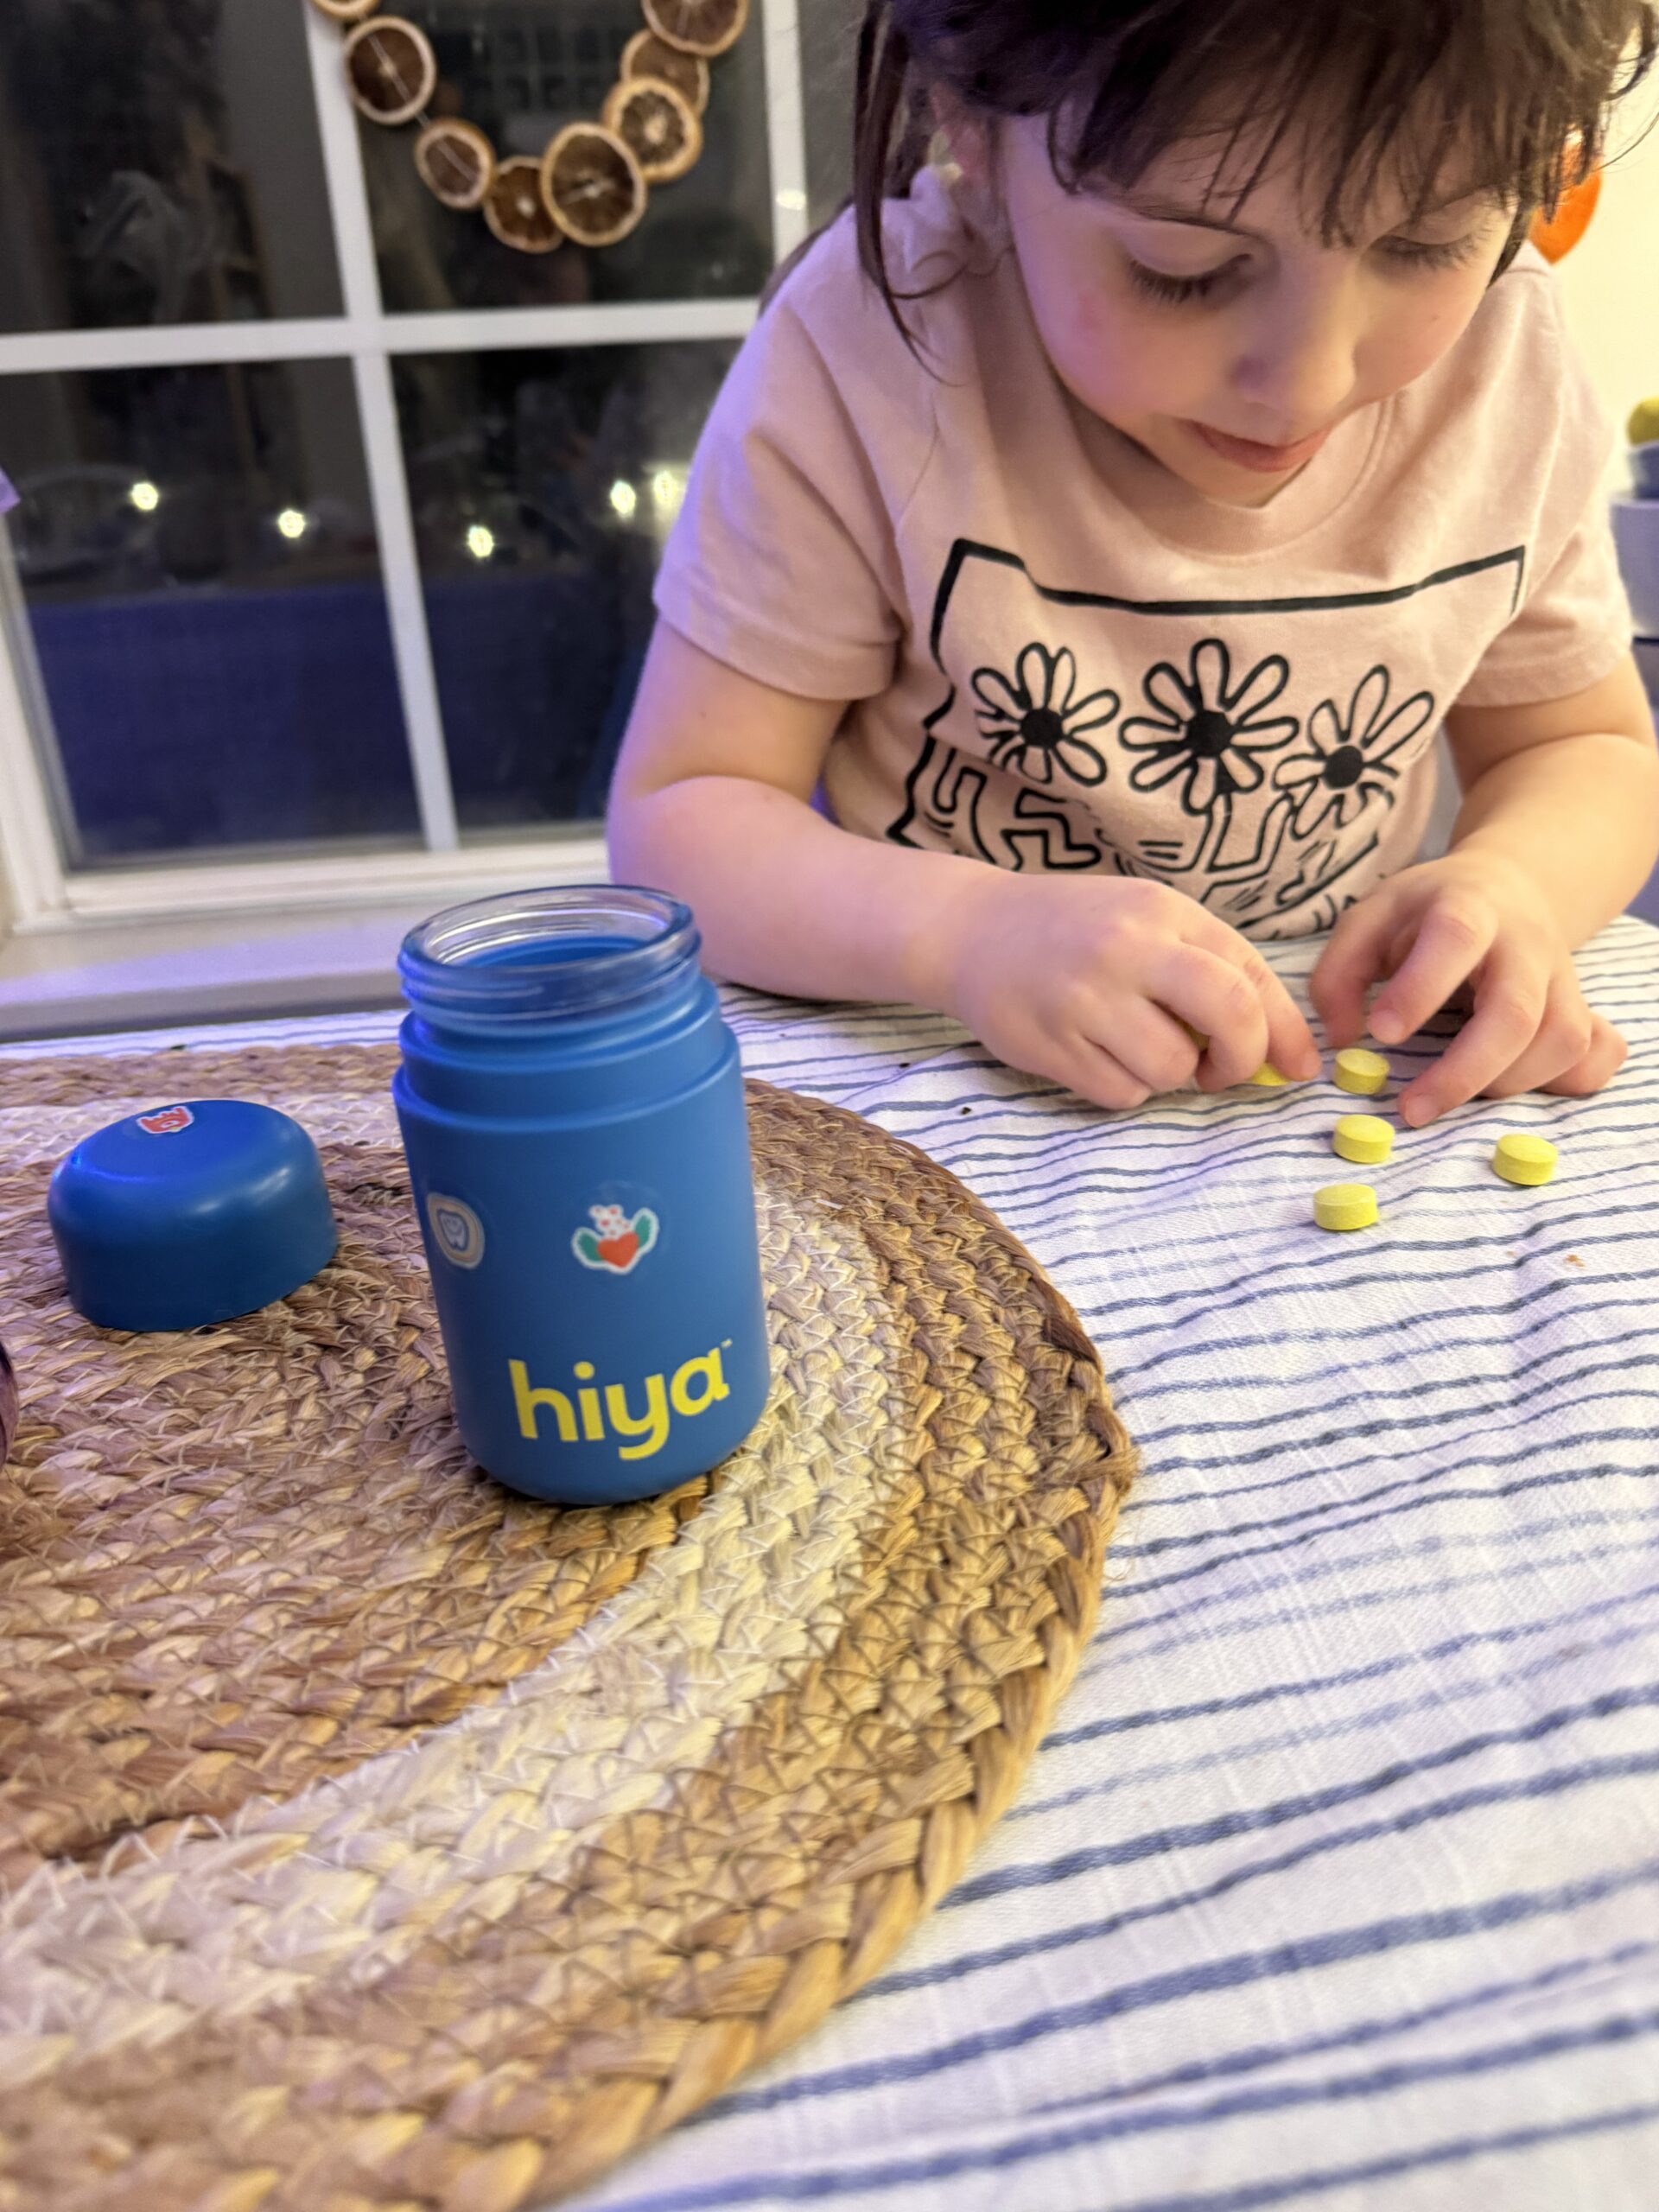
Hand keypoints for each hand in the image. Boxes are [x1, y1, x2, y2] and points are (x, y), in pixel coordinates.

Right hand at [939, 872, 1321, 1109]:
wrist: (972, 930)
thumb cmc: (1078, 930)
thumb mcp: (1148, 922)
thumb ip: (1214, 971)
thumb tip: (1289, 1055)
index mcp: (1162, 912)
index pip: (1251, 976)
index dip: (1284, 1031)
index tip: (1299, 1066)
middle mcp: (1126, 948)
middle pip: (1228, 1015)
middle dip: (1240, 1059)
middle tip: (1220, 1070)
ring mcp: (1084, 997)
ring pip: (1171, 1068)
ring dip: (1168, 1074)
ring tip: (1134, 1044)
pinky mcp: (1049, 1043)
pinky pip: (1121, 1093)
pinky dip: (1122, 1086)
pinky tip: (1095, 1052)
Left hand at [1309, 848, 1627, 1125]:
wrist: (1507, 886)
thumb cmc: (1427, 912)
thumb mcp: (1370, 920)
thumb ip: (1340, 974)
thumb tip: (1341, 1040)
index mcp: (1468, 907)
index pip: (1456, 938)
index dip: (1420, 989)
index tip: (1380, 1034)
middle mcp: (1526, 943)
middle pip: (1516, 1012)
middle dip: (1463, 1071)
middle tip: (1410, 1110)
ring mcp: (1561, 978)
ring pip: (1559, 1041)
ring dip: (1504, 1084)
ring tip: (1449, 1093)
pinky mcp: (1580, 1008)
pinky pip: (1593, 1055)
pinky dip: (1561, 1084)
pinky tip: (1511, 1084)